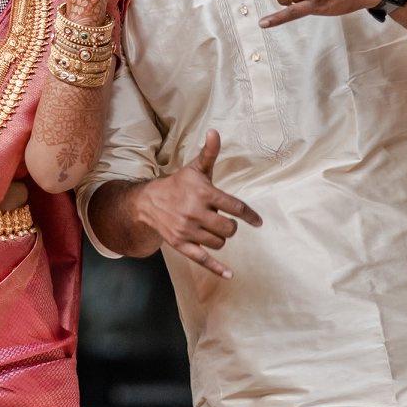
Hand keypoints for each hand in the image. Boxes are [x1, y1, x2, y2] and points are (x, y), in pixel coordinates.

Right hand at [135, 129, 261, 279]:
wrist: (148, 203)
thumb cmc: (178, 185)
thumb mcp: (194, 169)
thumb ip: (209, 153)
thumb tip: (215, 131)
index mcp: (203, 193)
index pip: (235, 207)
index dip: (250, 216)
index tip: (259, 222)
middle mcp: (195, 213)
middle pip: (230, 228)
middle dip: (231, 226)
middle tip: (222, 219)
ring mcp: (188, 231)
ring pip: (219, 242)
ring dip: (220, 237)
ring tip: (210, 227)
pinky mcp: (181, 245)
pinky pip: (202, 259)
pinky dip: (217, 268)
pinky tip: (230, 274)